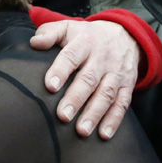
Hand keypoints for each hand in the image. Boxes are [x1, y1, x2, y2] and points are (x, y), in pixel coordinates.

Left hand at [30, 19, 138, 138]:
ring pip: (106, 94)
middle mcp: (102, 58)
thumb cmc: (87, 36)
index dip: (61, 71)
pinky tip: (103, 134)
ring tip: (81, 130)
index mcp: (85, 43)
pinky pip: (122, 104)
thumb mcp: (68, 28)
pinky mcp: (127, 85)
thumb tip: (34, 43)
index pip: (71, 56)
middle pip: (89, 79)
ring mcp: (116, 73)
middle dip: (76, 99)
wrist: (125, 35)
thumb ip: (49, 33)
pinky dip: (114, 120)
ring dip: (94, 114)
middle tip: (63, 115)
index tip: (50, 86)